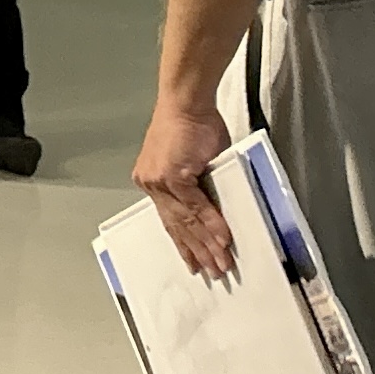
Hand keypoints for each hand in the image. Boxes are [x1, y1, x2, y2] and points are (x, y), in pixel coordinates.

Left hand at [134, 91, 238, 281]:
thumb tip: (216, 212)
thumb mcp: (196, 161)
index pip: (169, 220)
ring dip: (207, 245)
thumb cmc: (193, 124)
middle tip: (213, 272)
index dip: (183, 244)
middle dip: (197, 252)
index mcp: (152, 181)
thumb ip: (201, 187)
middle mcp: (151, 184)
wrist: (187, 101)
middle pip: (177, 226)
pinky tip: (223, 240)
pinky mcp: (173, 176)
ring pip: (186, 221)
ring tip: (221, 264)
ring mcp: (159, 181)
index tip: (194, 262)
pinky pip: (196, 207)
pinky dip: (212, 224)